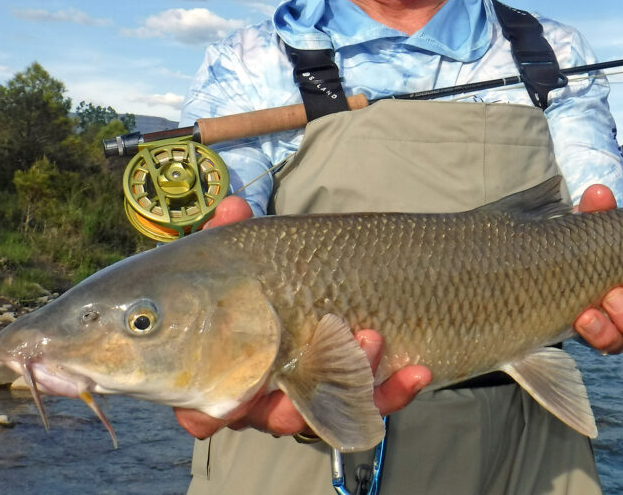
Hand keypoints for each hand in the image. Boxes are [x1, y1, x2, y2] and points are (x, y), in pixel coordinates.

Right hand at [176, 195, 432, 439]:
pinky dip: (395, 391)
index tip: (234, 399)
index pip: (204, 414)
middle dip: (300, 395)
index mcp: (220, 377)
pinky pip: (374, 405)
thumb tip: (231, 205)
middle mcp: (262, 401)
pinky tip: (418, 371)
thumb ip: (230, 235)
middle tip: (321, 350)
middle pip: (276, 418)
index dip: (209, 416)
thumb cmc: (256, 280)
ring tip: (372, 339)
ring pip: (331, 411)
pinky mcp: (355, 397)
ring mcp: (311, 402)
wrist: (303, 288)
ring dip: (356, 381)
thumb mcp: (241, 256)